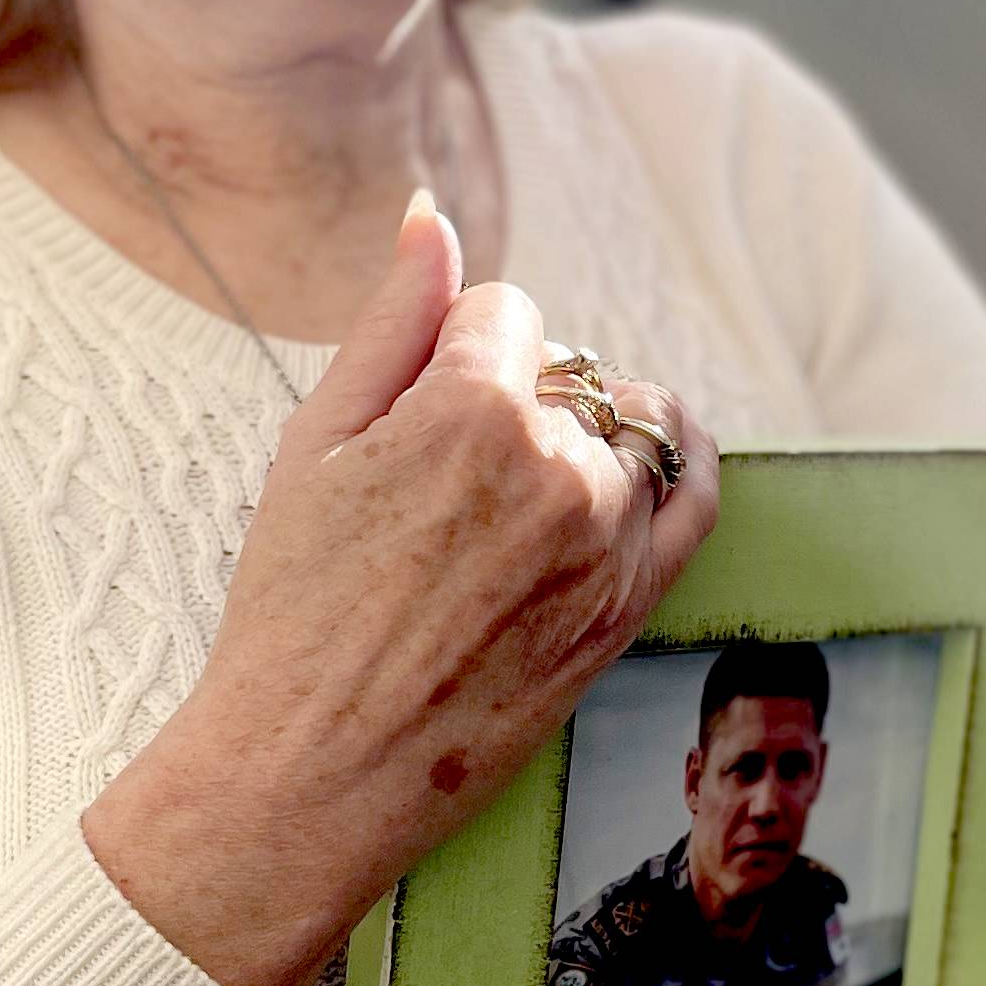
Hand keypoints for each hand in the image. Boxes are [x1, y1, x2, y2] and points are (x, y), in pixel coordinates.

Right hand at [85, 197, 720, 985]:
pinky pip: (694, 496)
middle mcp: (559, 467)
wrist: (313, 769)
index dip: (455, 350)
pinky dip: (679, 460)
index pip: (505, 313)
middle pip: (566, 373)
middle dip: (515, 397)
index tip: (415, 411)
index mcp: (472, 411)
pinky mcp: (630, 606)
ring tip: (507, 500)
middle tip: (442, 481)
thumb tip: (430, 216)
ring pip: (625, 429)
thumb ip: (390, 321)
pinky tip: (652, 452)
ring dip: (582, 438)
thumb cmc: (291, 609)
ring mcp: (606, 541)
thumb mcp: (315, 444)